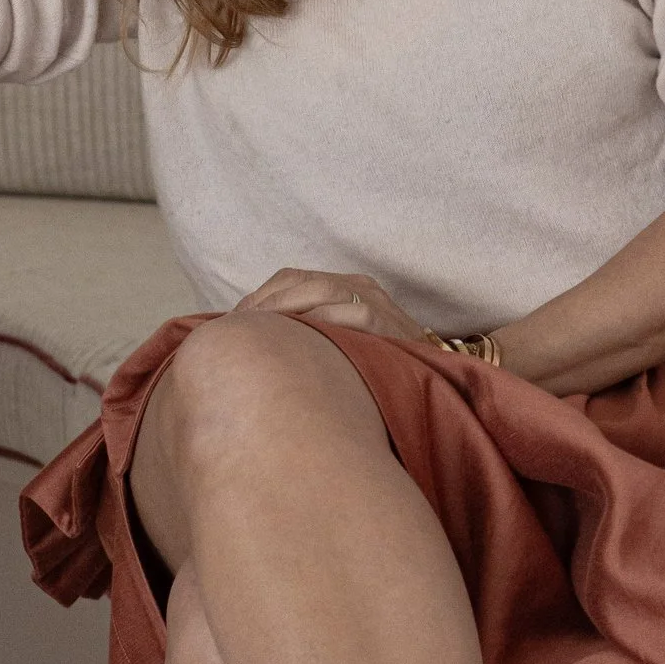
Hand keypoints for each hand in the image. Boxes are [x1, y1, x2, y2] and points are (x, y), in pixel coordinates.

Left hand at [234, 266, 437, 351]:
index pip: (289, 278)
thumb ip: (307, 336)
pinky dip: (322, 323)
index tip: (230, 326)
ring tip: (259, 339)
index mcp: (343, 285)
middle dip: (263, 306)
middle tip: (233, 334)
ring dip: (284, 313)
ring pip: (320, 290)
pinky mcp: (389, 321)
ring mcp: (376, 300)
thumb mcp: (337, 344)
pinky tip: (300, 345)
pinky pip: (352, 313)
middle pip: (297, 281)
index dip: (258, 300)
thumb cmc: (374, 370)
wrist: (434, 385)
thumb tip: (248, 341)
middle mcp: (359, 285)